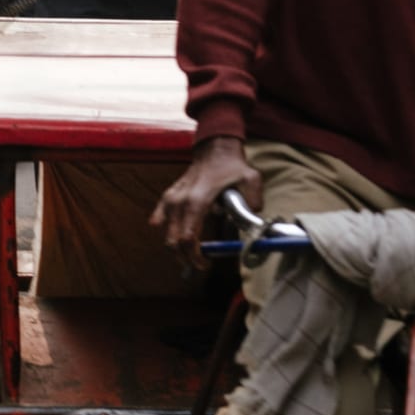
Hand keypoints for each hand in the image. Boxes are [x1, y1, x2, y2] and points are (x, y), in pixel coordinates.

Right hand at [149, 136, 261, 267]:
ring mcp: (172, 198)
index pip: (188, 237)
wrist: (215, 149)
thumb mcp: (251, 179)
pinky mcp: (169, 196)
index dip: (194, 256)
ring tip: (189, 255)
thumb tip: (255, 217)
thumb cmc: (232, 166)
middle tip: (199, 265)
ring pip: (165, 231)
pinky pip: (160, 217)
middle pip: (173, 239)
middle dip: (184, 257)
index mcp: (197, 200)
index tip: (205, 265)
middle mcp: (180, 201)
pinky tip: (166, 232)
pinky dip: (164, 229)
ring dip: (175, 246)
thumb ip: (254, 199)